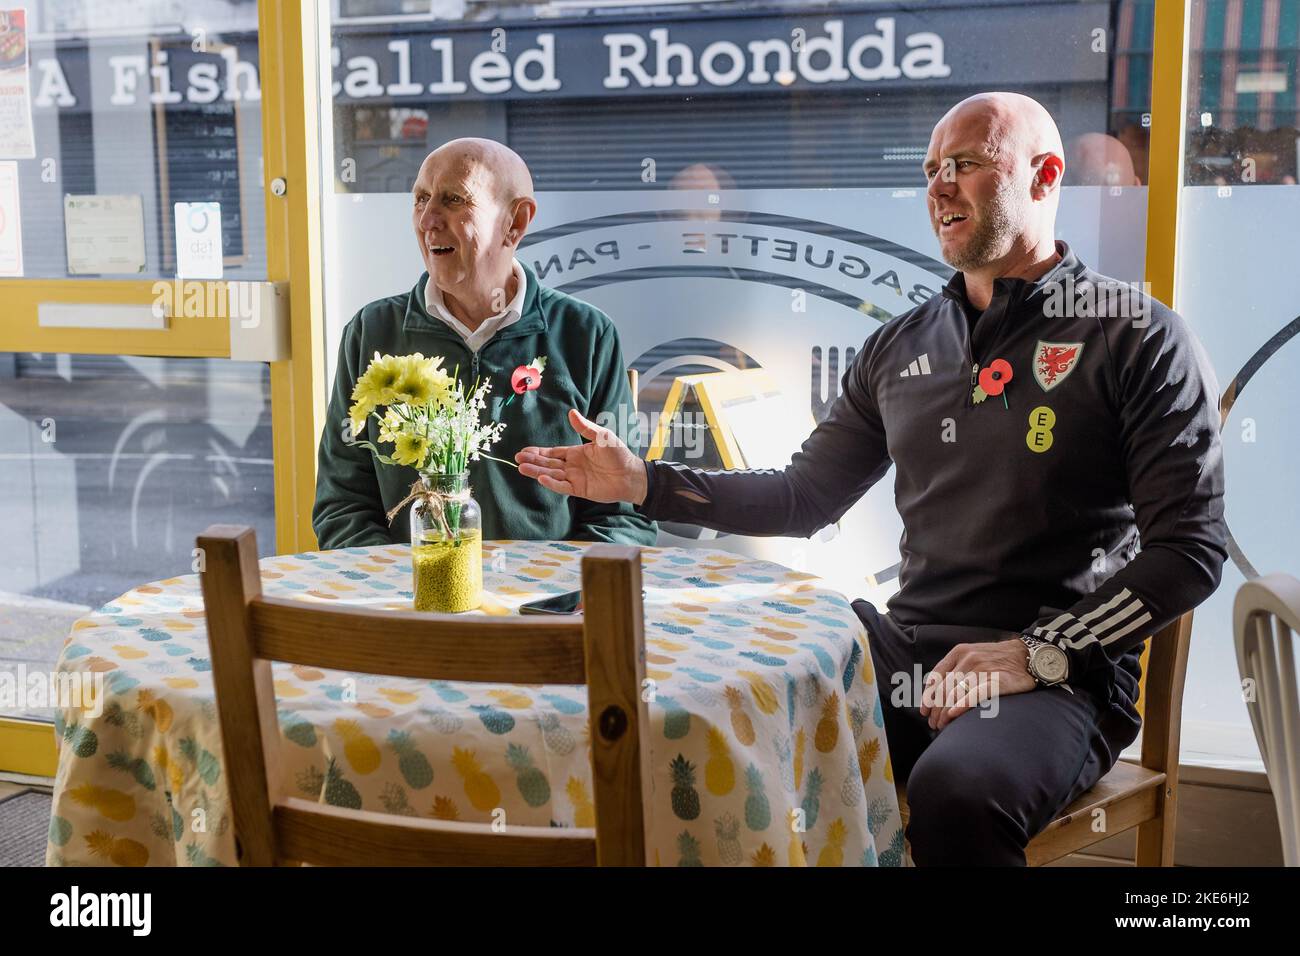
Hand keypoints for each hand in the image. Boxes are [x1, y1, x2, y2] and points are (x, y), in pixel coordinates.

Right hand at [515, 408, 647, 504]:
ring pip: (552, 475)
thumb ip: (585, 427)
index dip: (538, 451)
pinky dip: (552, 483)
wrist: (631, 474)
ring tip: (522, 468)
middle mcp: (573, 466)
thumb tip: (571, 413)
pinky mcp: (580, 490)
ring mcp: (575, 478)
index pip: (553, 452)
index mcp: (576, 453)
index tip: (524, 450)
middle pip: (548, 463)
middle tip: (517, 459)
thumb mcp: (602, 437)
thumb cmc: (619, 454)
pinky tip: (541, 478)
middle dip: (533, 461)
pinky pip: (563, 487)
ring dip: (537, 471)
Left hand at [919, 638, 1036, 730]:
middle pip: (944, 689)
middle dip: (935, 710)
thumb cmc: (999, 659)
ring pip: (955, 694)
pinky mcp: (996, 681)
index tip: (925, 711)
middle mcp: (968, 659)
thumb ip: (956, 668)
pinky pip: (974, 695)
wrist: (1029, 656)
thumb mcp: (974, 654)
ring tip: (942, 726)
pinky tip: (953, 715)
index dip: (928, 696)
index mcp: (959, 652)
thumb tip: (937, 690)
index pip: (936, 677)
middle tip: (934, 724)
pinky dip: (961, 706)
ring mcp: (982, 670)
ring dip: (944, 713)